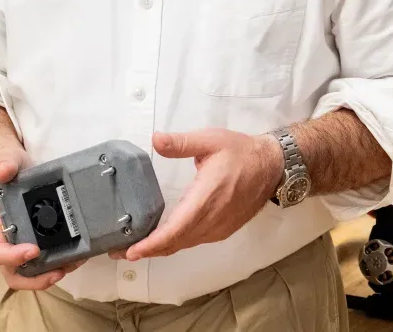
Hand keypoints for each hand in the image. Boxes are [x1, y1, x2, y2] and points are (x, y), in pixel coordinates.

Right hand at [0, 152, 79, 289]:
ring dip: (51, 273)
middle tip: (58, 273)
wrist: (13, 166)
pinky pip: (45, 259)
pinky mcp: (38, 238)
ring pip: (30, 271)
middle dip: (34, 279)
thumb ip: (3, 164)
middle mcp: (7, 239)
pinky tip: (78, 255)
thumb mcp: (4, 161)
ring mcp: (22, 241)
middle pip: (12, 273)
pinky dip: (61, 262)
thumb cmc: (6, 167)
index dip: (12, 257)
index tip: (34, 250)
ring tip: (75, 263)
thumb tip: (4, 170)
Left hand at [115, 128, 282, 260]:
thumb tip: (155, 140)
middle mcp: (212, 219)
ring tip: (137, 246)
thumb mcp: (210, 140)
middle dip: (147, 250)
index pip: (175, 230)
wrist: (272, 167)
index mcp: (206, 198)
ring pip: (185, 244)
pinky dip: (177, 243)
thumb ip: (181, 143)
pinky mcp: (223, 229)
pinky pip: (195, 241)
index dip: (152, 244)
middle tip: (120, 252)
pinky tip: (164, 238)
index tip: (131, 251)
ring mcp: (219, 228)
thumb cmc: (242, 153)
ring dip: (161, 249)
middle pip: (176, 243)